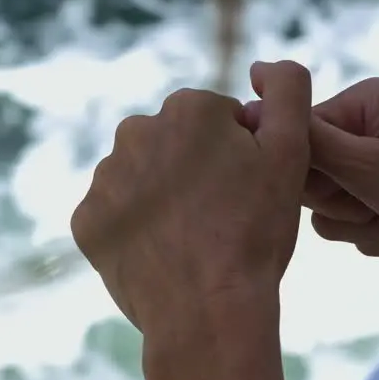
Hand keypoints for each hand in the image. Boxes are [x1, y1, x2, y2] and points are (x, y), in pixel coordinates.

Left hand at [71, 60, 312, 355]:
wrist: (207, 313)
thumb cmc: (255, 234)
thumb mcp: (292, 152)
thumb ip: (288, 90)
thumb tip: (263, 66)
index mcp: (187, 109)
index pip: (217, 123)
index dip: (239, 158)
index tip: (247, 193)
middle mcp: (135, 131)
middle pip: (175, 147)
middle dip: (196, 173)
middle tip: (222, 220)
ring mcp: (105, 178)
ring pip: (143, 181)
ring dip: (163, 201)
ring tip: (193, 241)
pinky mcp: (86, 221)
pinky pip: (115, 217)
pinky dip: (136, 232)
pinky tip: (163, 255)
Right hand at [247, 77, 378, 254]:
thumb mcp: (366, 167)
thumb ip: (306, 139)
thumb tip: (249, 99)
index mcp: (363, 101)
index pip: (296, 144)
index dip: (319, 180)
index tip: (361, 189)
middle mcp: (370, 124)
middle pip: (313, 180)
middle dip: (348, 207)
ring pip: (333, 211)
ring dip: (368, 227)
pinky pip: (360, 225)